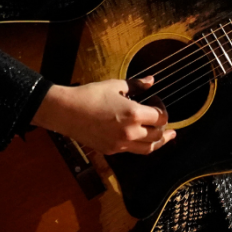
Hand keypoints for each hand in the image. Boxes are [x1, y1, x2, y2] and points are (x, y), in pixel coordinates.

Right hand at [30, 76, 175, 154]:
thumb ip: (137, 85)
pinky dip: (141, 145)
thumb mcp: (116, 85)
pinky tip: (141, 138)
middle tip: (163, 120)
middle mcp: (130, 132)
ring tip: (166, 137)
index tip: (156, 102)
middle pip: (158, 135)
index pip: (161, 118)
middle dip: (164, 127)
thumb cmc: (90, 95)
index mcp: (133, 114)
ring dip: (158, 142)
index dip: (162, 110)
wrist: (66, 112)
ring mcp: (120, 144)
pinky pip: (132, 150)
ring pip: (148, 148)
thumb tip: (151, 81)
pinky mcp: (111, 150)